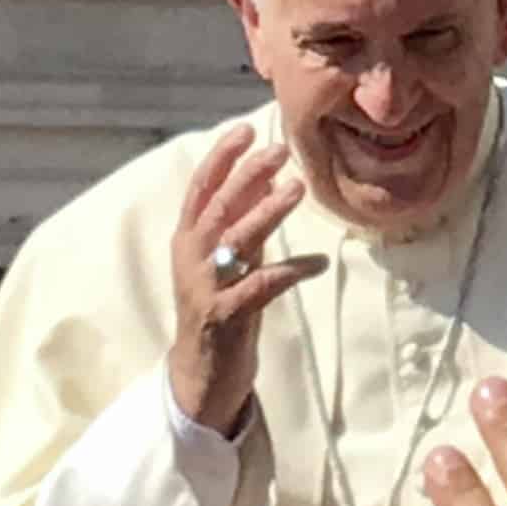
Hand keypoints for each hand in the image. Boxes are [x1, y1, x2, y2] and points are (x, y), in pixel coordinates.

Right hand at [167, 125, 326, 435]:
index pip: (200, 189)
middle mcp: (190, 259)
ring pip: (234, 241)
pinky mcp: (225, 317)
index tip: (245, 129)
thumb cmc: (221, 308)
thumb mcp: (229, 259)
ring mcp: (205, 288)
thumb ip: (242, 221)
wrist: (202, 376)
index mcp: (187, 240)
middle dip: (247, 174)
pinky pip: (261, 287)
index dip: (221, 157)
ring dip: (266, 211)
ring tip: (296, 188)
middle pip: (217, 207)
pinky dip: (290, 271)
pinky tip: (319, 263)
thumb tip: (267, 177)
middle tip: (280, 149)